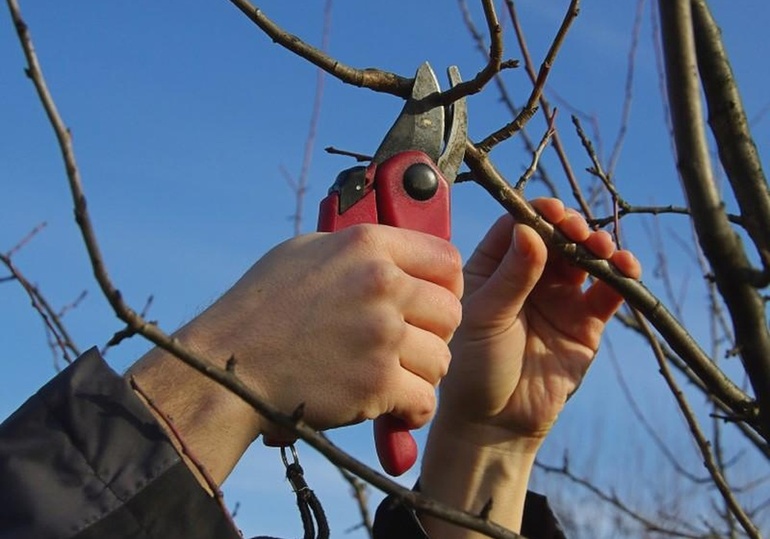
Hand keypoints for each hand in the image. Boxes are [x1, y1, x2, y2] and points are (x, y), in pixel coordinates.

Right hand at [128, 224, 461, 483]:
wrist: (226, 367)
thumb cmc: (260, 309)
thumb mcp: (306, 252)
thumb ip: (359, 251)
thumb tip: (397, 255)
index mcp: (366, 245)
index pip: (447, 259)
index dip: (446, 286)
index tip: (432, 304)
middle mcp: (381, 284)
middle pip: (451, 312)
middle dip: (434, 333)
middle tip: (408, 346)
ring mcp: (381, 335)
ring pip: (442, 360)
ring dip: (421, 374)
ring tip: (392, 376)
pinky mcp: (376, 383)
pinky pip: (424, 401)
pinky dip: (410, 410)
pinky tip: (390, 406)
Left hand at [419, 198, 640, 535]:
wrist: (494, 424)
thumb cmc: (474, 368)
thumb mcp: (485, 317)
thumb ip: (511, 277)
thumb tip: (531, 229)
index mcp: (492, 269)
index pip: (516, 227)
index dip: (537, 214)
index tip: (552, 212)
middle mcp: (526, 277)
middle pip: (555, 237)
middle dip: (570, 228)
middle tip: (577, 232)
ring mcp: (557, 298)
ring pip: (583, 259)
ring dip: (597, 246)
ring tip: (601, 249)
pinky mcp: (584, 323)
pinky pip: (606, 292)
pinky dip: (620, 276)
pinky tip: (625, 267)